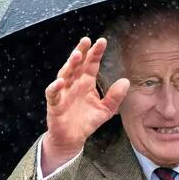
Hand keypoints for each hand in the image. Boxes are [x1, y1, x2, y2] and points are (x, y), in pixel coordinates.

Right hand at [41, 36, 128, 173]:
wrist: (72, 139)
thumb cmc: (87, 122)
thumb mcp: (105, 110)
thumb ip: (115, 97)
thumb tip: (126, 81)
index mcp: (86, 83)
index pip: (91, 64)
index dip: (95, 53)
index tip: (102, 41)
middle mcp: (74, 84)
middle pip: (77, 64)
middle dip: (81, 52)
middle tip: (86, 40)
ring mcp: (63, 92)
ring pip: (65, 74)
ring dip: (70, 65)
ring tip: (77, 55)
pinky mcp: (54, 104)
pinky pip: (52, 94)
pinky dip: (54, 87)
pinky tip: (60, 81)